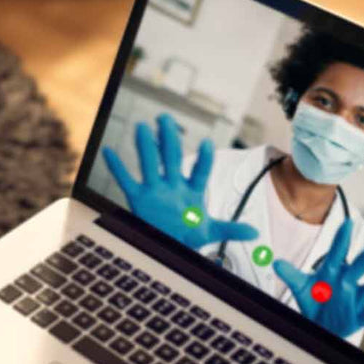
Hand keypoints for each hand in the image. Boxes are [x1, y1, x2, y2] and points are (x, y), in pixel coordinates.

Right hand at [103, 113, 257, 249]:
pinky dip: (116, 167)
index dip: (203, 159)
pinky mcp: (137, 198)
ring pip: (149, 164)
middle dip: (168, 138)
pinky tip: (109, 151)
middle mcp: (173, 185)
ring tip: (142, 127)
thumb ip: (230, 229)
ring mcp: (154, 190)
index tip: (206, 143)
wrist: (169, 246)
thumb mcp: (211, 233)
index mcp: (192, 190)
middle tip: (165, 117)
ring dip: (146, 146)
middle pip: (171, 158)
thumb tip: (255, 232)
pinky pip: (126, 181)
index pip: (200, 171)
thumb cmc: (190, 236)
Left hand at [274, 220, 363, 337]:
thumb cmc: (314, 300)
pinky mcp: (360, 316)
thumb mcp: (300, 287)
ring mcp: (356, 298)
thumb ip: (291, 275)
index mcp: (331, 272)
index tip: (347, 223)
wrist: (320, 325)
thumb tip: (275, 263)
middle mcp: (347, 281)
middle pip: (361, 264)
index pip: (336, 253)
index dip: (341, 239)